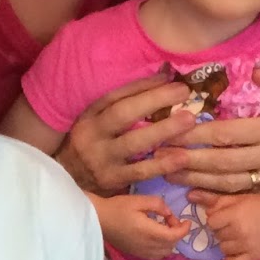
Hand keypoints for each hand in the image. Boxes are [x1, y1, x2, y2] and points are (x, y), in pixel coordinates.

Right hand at [57, 69, 197, 195]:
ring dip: (163, 131)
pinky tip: (182, 157)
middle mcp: (93, 136)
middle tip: (184, 92)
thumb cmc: (91, 145)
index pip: (116, 96)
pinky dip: (162, 164)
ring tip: (189, 121)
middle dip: (155, 101)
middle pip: (123, 115)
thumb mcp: (97, 121)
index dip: (143, 86)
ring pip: (133, 143)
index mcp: (90, 117)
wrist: (69, 181)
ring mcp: (102, 161)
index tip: (171, 77)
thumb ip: (124, 102)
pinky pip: (140, 172)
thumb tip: (162, 77)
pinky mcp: (113, 181)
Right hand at [97, 192, 188, 259]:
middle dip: (177, 234)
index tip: (186, 220)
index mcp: (150, 232)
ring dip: (169, 242)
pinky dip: (161, 248)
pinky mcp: (136, 254)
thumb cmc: (118, 207)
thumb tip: (168, 213)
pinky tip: (155, 238)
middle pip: (172, 245)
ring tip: (164, 229)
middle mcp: (148, 246)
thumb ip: (158, 205)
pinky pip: (156, 256)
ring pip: (165, 252)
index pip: (175, 236)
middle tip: (171, 220)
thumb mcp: (139, 200)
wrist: (98, 220)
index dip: (184, 229)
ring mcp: (142, 252)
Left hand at [178, 75, 259, 199]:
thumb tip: (255, 70)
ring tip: (168, 172)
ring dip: (194, 179)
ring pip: (226, 182)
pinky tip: (191, 191)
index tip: (172, 131)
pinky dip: (212, 196)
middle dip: (188, 159)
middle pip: (221, 161)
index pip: (228, 133)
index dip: (197, 135)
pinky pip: (238, 195)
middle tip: (160, 155)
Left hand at [201, 192, 259, 259]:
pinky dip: (231, 258)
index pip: (211, 222)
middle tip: (234, 226)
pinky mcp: (253, 257)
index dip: (216, 219)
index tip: (224, 217)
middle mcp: (239, 232)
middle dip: (222, 230)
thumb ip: (216, 200)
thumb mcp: (238, 199)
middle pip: (217, 235)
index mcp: (235, 215)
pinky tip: (236, 251)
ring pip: (223, 248)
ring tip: (237, 236)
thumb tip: (191, 197)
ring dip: (227, 243)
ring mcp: (246, 246)